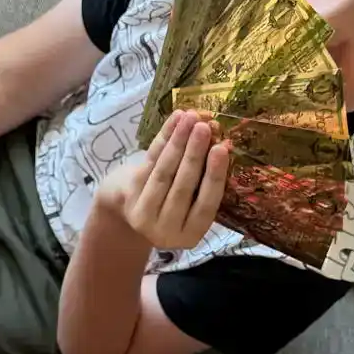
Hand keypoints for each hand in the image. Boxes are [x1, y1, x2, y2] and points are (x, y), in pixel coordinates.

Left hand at [95, 109, 230, 250]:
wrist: (137, 213)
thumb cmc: (180, 207)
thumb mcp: (195, 205)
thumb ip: (208, 182)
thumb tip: (224, 144)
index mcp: (190, 235)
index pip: (205, 206)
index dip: (213, 177)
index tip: (222, 149)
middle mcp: (165, 230)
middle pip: (182, 187)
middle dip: (194, 155)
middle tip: (205, 128)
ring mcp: (143, 214)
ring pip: (163, 172)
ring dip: (178, 142)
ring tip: (192, 118)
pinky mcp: (129, 193)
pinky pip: (149, 160)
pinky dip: (163, 137)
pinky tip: (176, 119)